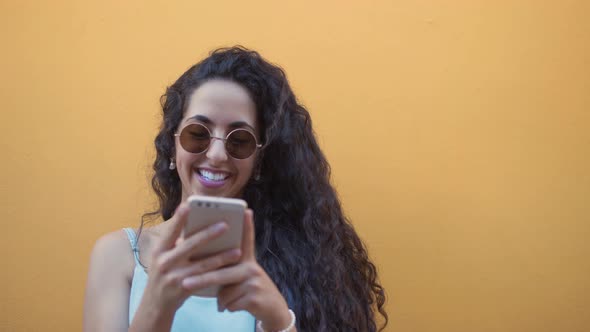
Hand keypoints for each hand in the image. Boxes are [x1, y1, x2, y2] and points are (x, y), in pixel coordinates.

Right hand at [139, 204, 242, 313]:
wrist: (155, 305)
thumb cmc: (164, 275)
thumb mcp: (164, 259)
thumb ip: (178, 245)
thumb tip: (202, 229)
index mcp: (159, 250)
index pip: (170, 231)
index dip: (178, 218)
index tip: (188, 205)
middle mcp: (164, 262)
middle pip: (189, 245)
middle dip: (208, 235)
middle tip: (225, 225)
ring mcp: (173, 277)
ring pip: (202, 265)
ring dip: (221, 257)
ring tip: (237, 250)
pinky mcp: (182, 289)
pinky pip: (205, 279)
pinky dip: (218, 273)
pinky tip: (230, 269)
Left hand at [182, 209, 292, 330]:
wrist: (272, 308)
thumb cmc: (249, 289)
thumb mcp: (241, 275)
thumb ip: (227, 266)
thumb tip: (202, 262)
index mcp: (247, 260)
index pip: (246, 240)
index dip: (247, 225)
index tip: (246, 211)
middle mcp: (252, 268)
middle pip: (222, 272)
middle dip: (202, 279)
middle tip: (185, 284)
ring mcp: (254, 282)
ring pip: (224, 292)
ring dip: (221, 299)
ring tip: (223, 301)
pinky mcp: (254, 297)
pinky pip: (229, 303)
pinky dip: (227, 307)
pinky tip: (233, 306)